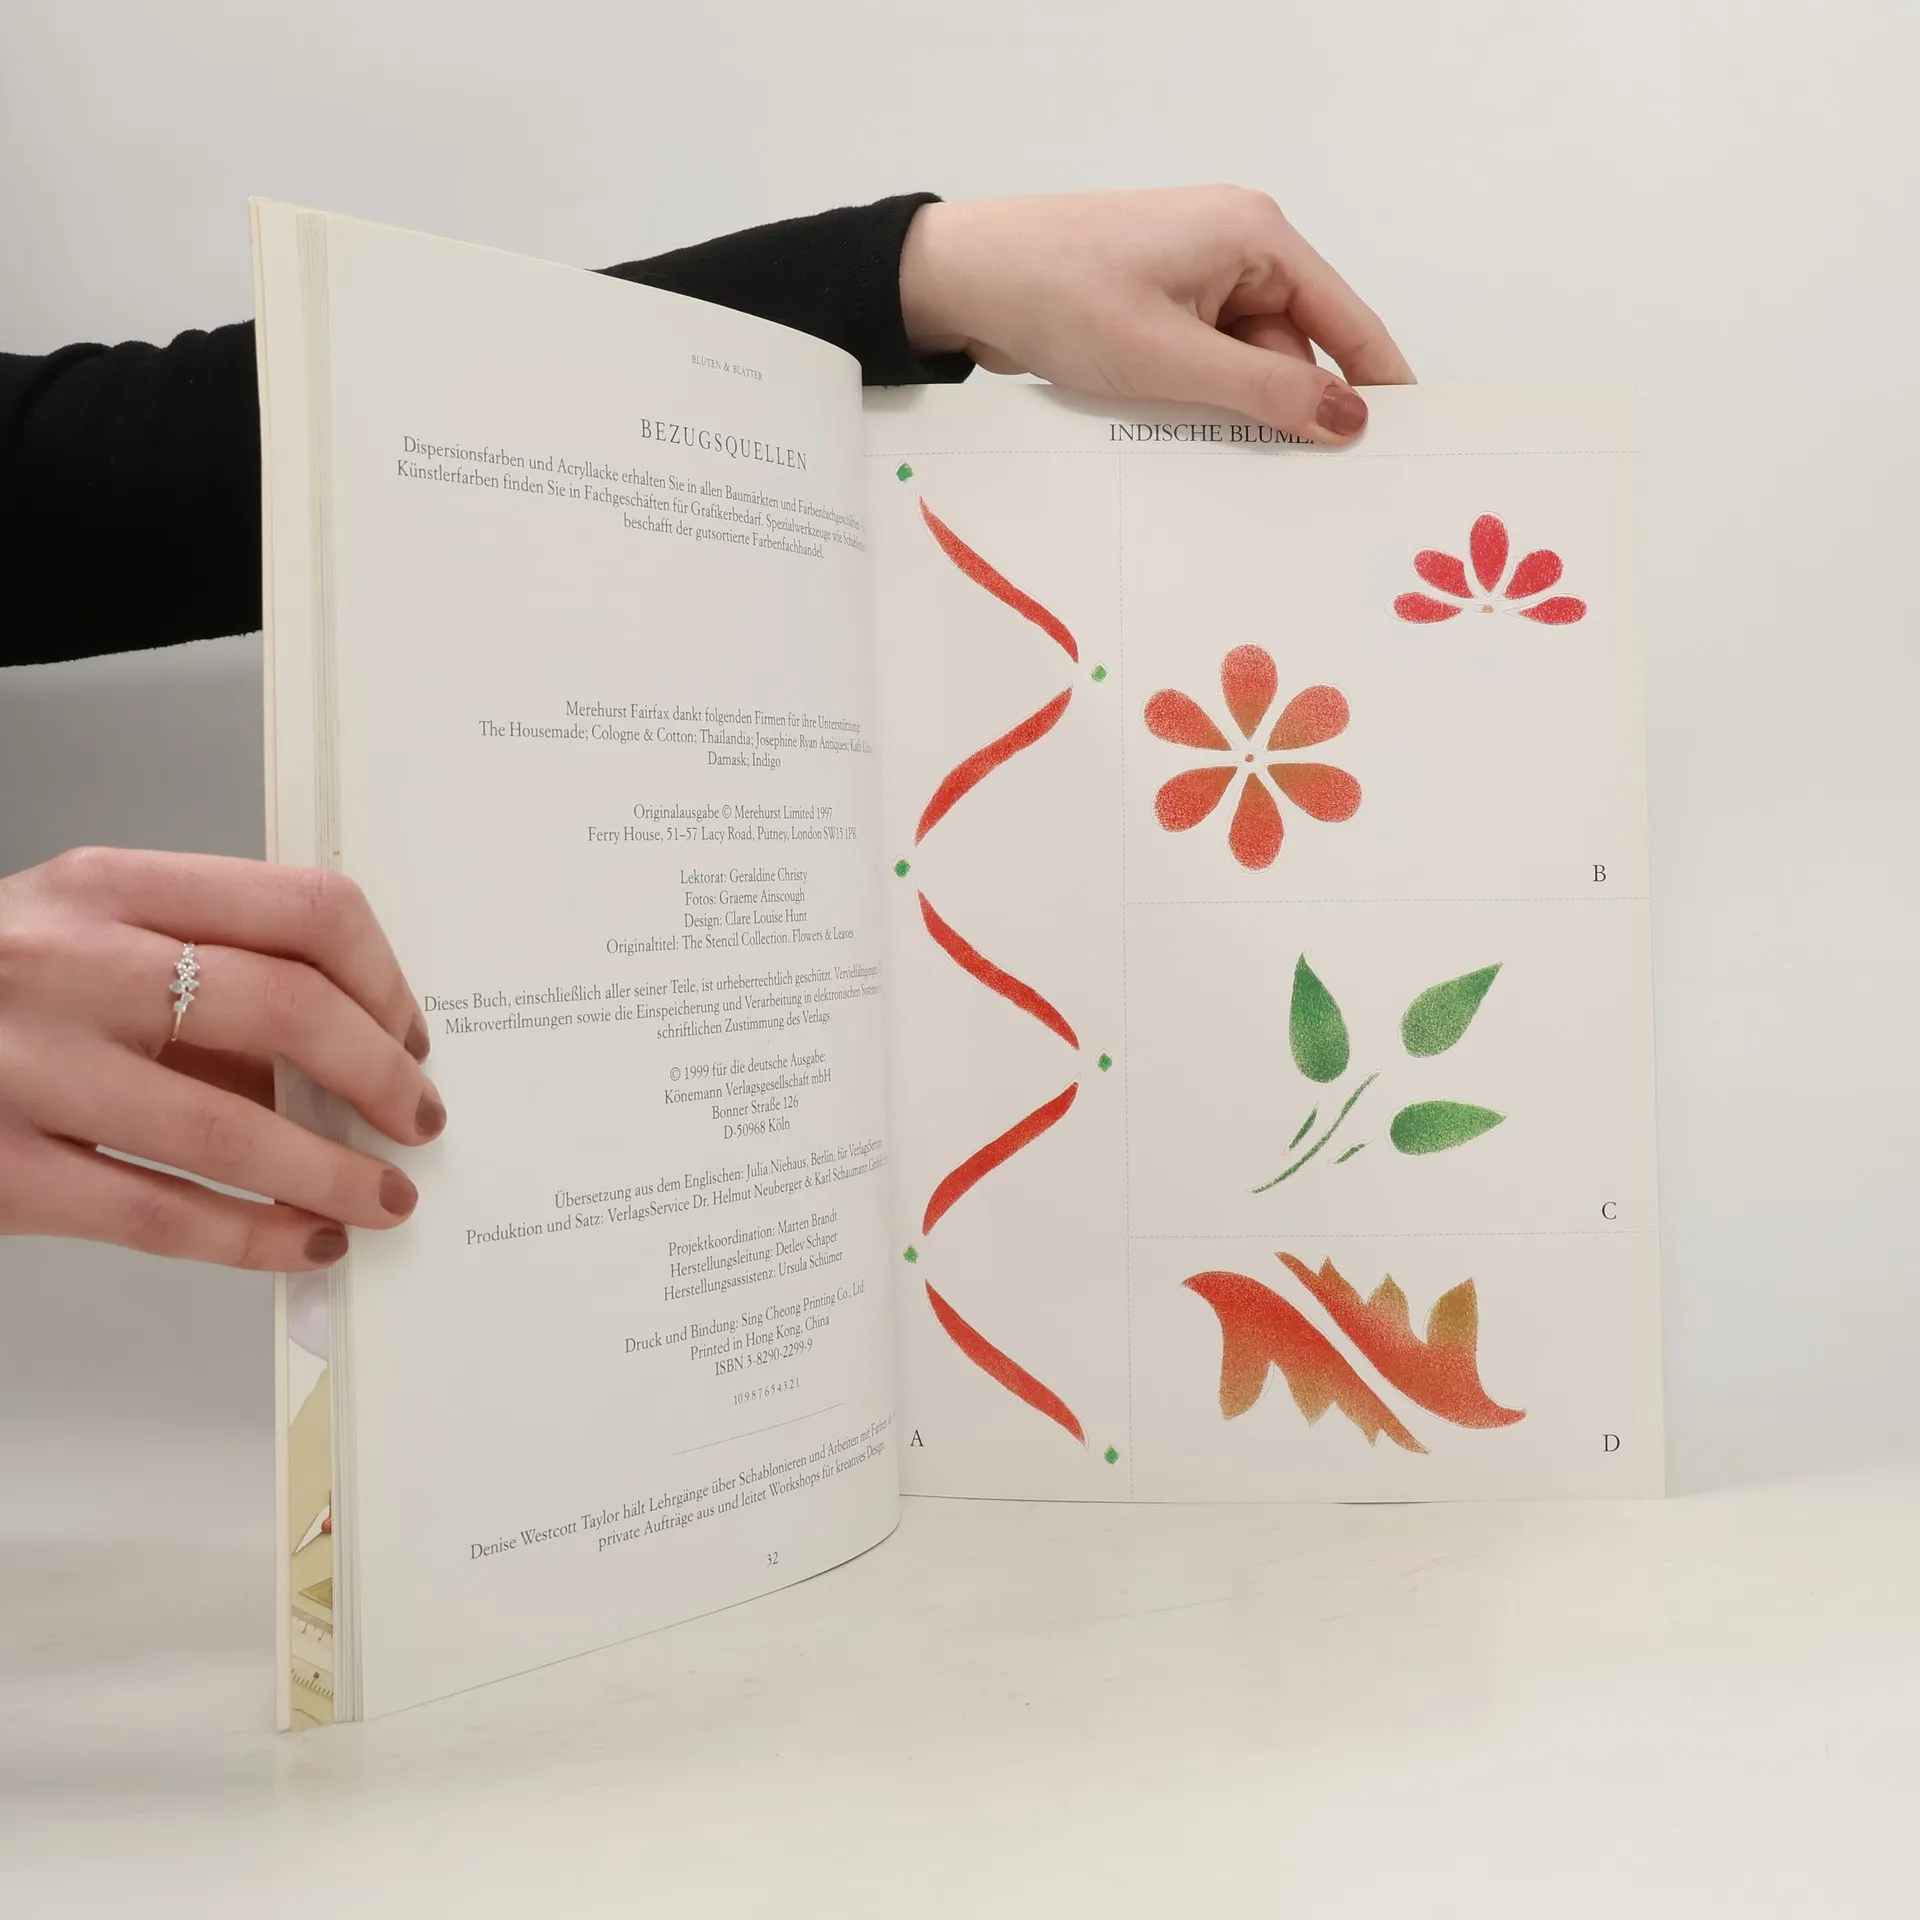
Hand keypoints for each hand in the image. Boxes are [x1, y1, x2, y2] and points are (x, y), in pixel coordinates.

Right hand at [0, 848, 443, 1271]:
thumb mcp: (86, 942)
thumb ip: (205, 980)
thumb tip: (350, 1064)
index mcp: (110, 885)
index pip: (304, 907)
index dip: (385, 979)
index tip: (413, 1034)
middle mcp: (68, 961)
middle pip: (286, 1006)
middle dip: (381, 1075)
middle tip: (419, 1122)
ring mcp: (25, 1066)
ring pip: (229, 1127)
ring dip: (334, 1172)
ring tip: (387, 1199)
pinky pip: (158, 1215)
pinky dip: (254, 1237)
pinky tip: (306, 1245)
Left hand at [900, 187, 1412, 442]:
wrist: (963, 280)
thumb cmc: (1058, 295)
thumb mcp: (1171, 358)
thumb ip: (1266, 391)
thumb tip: (1347, 419)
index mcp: (1254, 235)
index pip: (1346, 315)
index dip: (1377, 380)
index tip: (1408, 440)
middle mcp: (1234, 247)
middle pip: (1295, 346)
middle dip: (1289, 407)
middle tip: (1297, 482)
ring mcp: (1194, 278)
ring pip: (1246, 362)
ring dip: (1232, 409)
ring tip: (1205, 450)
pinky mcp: (1159, 307)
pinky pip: (1205, 363)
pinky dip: (1198, 399)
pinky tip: (1177, 431)